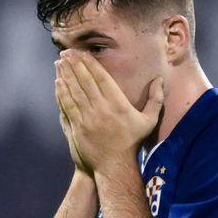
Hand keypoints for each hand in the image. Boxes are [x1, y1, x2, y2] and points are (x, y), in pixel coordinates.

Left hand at [55, 52, 163, 173]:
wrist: (114, 166)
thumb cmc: (132, 143)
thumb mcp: (149, 121)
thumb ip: (155, 99)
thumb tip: (159, 80)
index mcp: (118, 104)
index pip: (101, 78)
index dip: (90, 63)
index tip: (81, 53)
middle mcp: (101, 109)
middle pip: (85, 81)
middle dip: (74, 65)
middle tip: (66, 52)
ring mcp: (87, 119)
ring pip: (74, 92)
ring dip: (66, 76)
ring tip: (59, 62)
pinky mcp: (76, 128)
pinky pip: (67, 107)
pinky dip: (62, 93)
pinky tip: (58, 83)